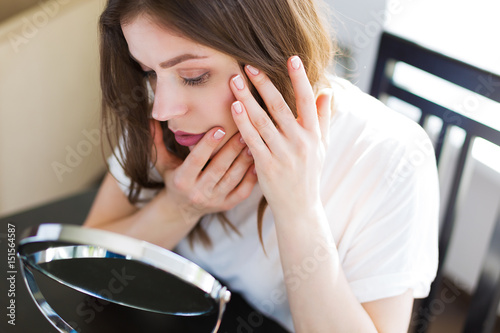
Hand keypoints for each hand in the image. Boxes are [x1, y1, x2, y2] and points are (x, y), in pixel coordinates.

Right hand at [150, 120, 256, 223]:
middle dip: (232, 149)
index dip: (208, 145)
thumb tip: (151, 117)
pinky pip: (243, 191)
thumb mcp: (162, 162)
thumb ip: (157, 142)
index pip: (196, 160)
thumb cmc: (174, 178)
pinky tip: (257, 161)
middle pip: (218, 168)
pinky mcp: (227, 205)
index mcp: (182, 181)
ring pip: (233, 178)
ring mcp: (215, 201)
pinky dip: (251, 176)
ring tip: (253, 141)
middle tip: (244, 130)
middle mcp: (198, 192)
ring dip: (244, 159)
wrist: (182, 209)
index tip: (219, 128)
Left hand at [229, 56, 331, 218]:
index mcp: (314, 135)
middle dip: (264, 84)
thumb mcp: (322, 146)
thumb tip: (327, 91)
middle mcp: (300, 142)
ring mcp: (282, 154)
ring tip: (235, 81)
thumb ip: (323, 118)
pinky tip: (235, 107)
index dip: (300, 79)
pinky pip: (252, 140)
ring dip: (247, 99)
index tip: (291, 58)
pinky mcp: (266, 166)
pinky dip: (243, 123)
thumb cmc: (309, 173)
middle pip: (279, 107)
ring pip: (262, 121)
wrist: (299, 207)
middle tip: (249, 66)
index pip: (307, 101)